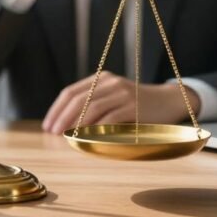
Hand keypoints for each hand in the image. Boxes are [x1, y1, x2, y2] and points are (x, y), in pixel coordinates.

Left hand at [41, 72, 201, 134]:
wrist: (168, 101)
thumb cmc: (136, 104)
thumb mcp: (113, 97)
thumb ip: (94, 104)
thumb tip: (65, 123)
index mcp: (100, 78)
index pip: (71, 92)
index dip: (56, 109)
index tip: (48, 124)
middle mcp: (110, 82)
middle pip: (78, 99)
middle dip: (62, 117)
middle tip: (52, 132)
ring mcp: (122, 93)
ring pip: (91, 108)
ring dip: (75, 124)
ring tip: (65, 136)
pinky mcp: (134, 106)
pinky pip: (110, 118)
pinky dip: (96, 128)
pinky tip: (87, 137)